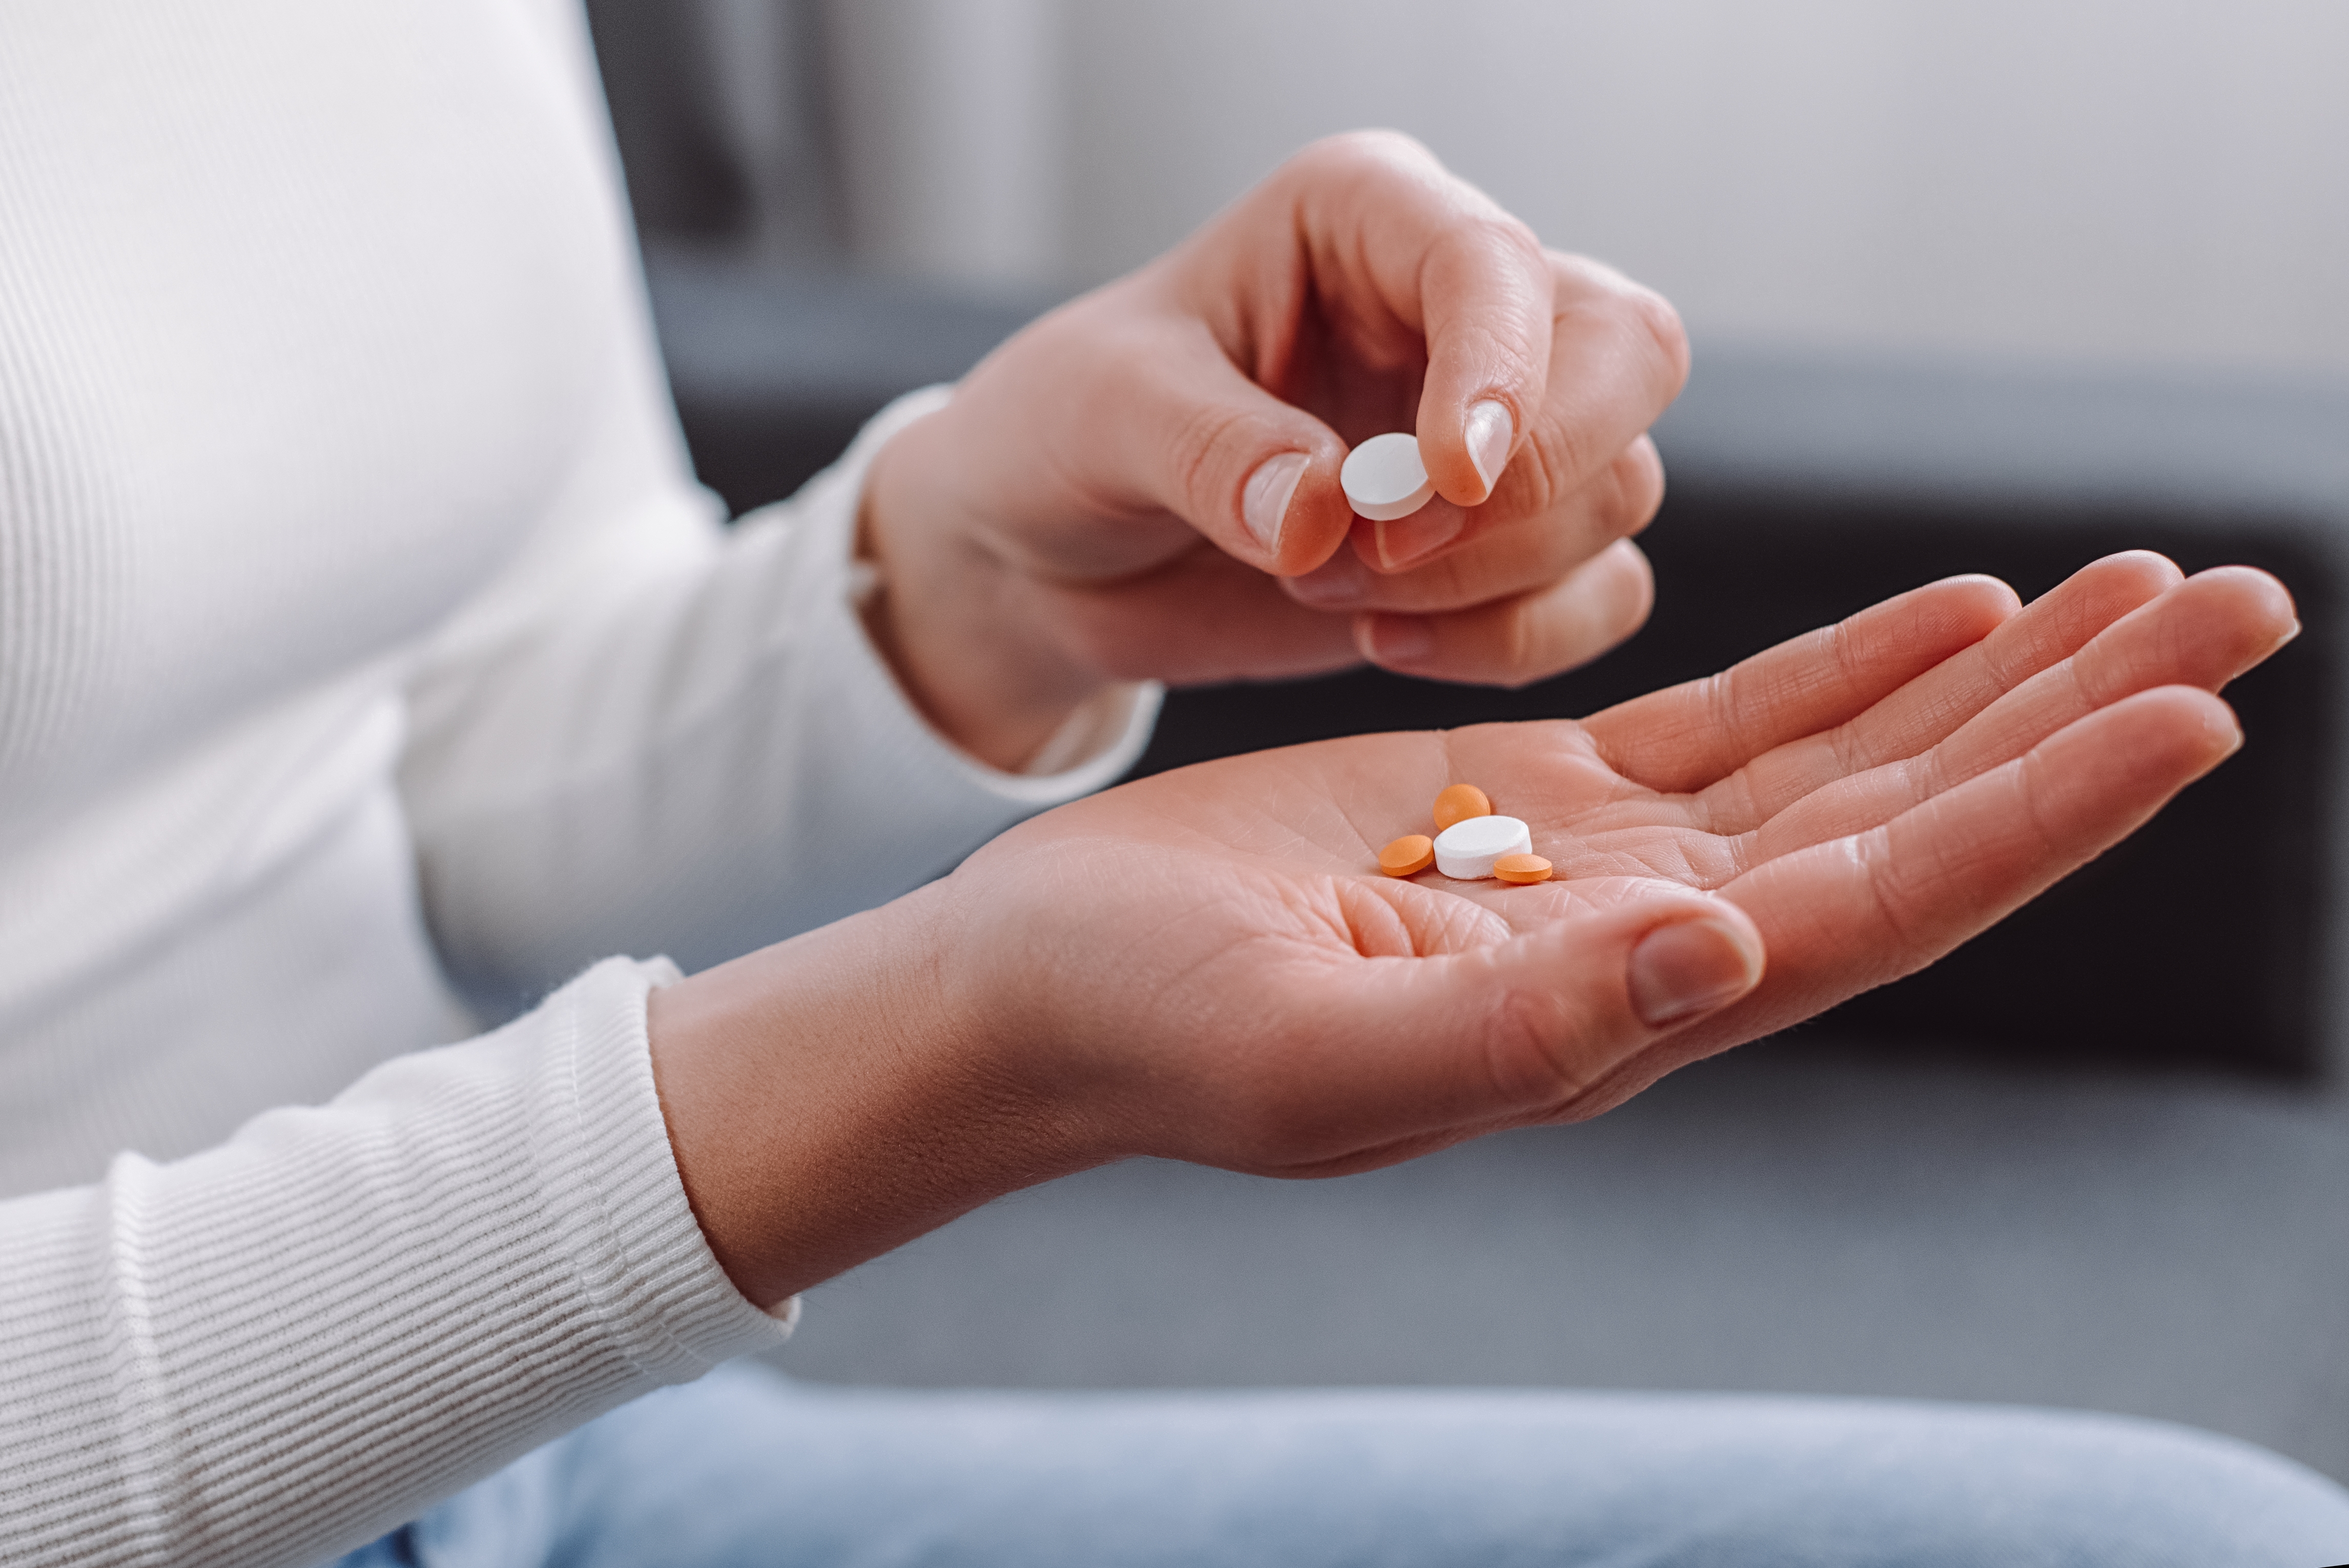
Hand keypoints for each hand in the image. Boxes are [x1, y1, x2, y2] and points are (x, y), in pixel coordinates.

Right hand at [651, 554, 2294, 1304]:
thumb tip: (1727, 953)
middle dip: (2077, 718)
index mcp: (1612, 1011)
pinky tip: (1954, 613)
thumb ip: (1522, 1022)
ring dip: (1998, 681)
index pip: (1878, 903)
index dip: (2038, 815)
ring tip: (2141, 590)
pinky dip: (1854, 667)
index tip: (2189, 714)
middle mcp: (1644, 943)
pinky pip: (1736, 724)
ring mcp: (1598, 866)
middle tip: (2240, 605)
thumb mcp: (1314, 1047)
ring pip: (1847, 761)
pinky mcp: (1533, 797)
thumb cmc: (1144, 1026)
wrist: (1044, 989)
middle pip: (1909, 819)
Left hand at [858, 131, 1684, 768]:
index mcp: (1366, 216)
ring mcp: (1497, 428)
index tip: (1443, 481)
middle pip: (1631, 356)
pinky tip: (1377, 638)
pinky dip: (1514, 641)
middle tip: (1382, 554)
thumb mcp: (1100, 415)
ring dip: (1489, 576)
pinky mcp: (1503, 546)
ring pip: (1618, 490)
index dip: (1500, 371)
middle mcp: (1458, 308)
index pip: (1495, 261)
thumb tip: (1329, 515)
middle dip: (1537, 480)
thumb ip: (1213, 450)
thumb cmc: (1064, 436)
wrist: (1047, 557)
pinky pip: (1599, 594)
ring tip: (1324, 588)